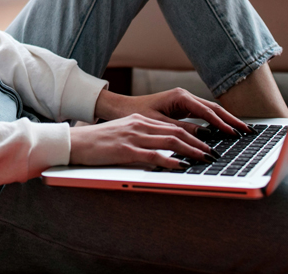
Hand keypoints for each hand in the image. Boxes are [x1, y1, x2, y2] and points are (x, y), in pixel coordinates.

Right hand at [69, 113, 217, 169]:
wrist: (74, 142)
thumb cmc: (96, 142)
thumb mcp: (122, 135)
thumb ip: (140, 139)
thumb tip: (160, 150)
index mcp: (139, 120)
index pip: (172, 126)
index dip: (193, 135)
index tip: (206, 144)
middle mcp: (139, 125)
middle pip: (176, 132)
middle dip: (198, 143)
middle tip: (213, 153)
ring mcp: (133, 137)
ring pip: (170, 141)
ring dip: (191, 151)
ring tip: (205, 159)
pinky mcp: (125, 150)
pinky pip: (153, 155)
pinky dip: (170, 160)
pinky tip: (182, 166)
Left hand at [94, 88, 251, 136]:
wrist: (120, 108)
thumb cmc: (135, 114)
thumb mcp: (158, 124)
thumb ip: (181, 130)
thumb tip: (204, 137)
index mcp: (180, 97)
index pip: (207, 112)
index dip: (222, 124)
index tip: (234, 134)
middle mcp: (185, 96)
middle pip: (214, 109)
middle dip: (232, 120)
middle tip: (248, 131)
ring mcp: (184, 101)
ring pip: (211, 111)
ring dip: (226, 121)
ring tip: (242, 131)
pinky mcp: (182, 108)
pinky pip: (203, 115)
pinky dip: (215, 122)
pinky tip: (224, 131)